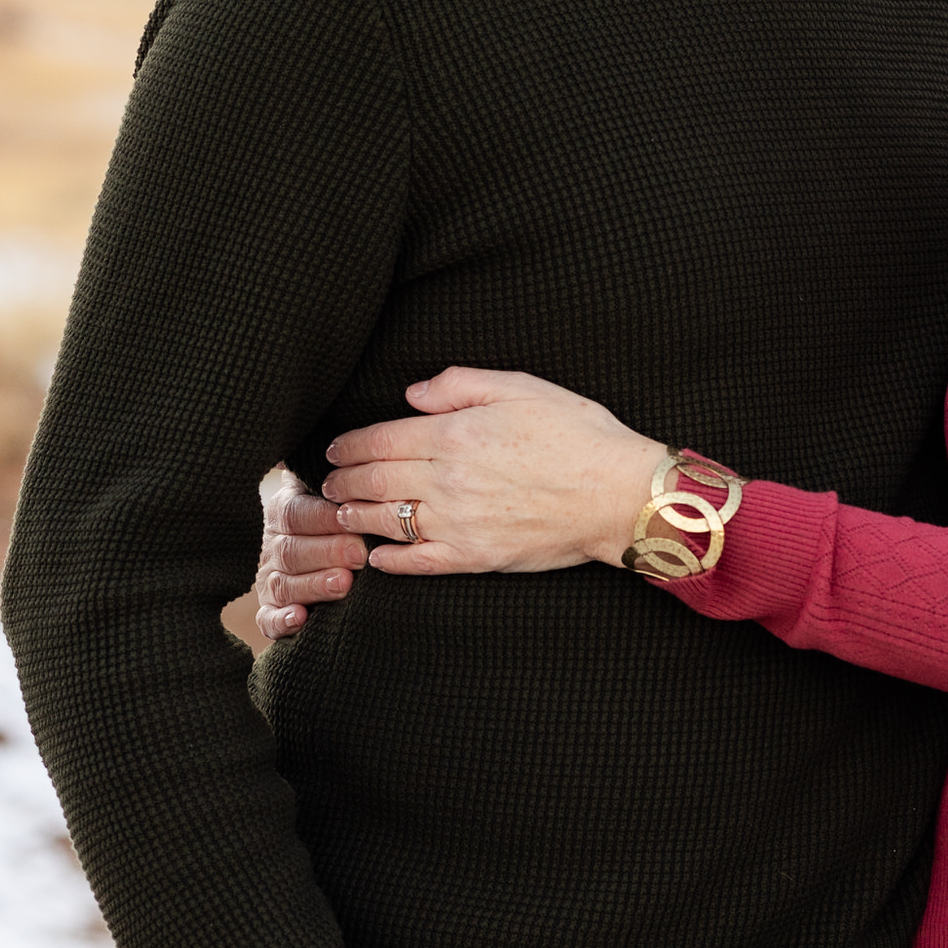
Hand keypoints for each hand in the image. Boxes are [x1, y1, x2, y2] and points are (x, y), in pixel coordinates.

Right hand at [255, 471, 366, 642]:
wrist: (327, 547)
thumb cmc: (337, 513)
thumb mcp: (328, 485)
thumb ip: (326, 467)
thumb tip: (317, 435)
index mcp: (285, 511)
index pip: (296, 513)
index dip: (321, 517)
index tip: (349, 518)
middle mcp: (273, 544)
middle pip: (292, 549)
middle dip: (326, 552)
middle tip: (358, 554)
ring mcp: (270, 578)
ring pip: (284, 583)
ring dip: (312, 584)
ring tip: (343, 584)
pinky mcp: (271, 610)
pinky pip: (268, 618)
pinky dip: (280, 620)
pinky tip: (299, 618)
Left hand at [319, 368, 664, 576]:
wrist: (618, 492)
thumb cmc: (578, 435)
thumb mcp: (522, 387)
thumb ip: (461, 385)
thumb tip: (413, 395)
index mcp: (455, 434)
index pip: (379, 441)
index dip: (349, 446)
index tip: (335, 450)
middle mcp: (447, 480)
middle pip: (374, 482)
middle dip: (342, 481)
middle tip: (329, 482)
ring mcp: (458, 522)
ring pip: (386, 522)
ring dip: (356, 517)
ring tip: (343, 513)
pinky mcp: (475, 557)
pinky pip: (418, 563)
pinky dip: (390, 561)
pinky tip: (379, 558)